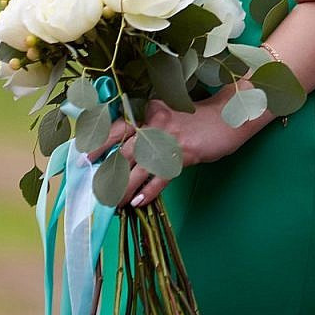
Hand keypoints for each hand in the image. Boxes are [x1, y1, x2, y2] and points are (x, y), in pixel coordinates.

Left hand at [86, 95, 252, 208]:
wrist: (230, 117)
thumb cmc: (198, 119)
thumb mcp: (170, 116)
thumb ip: (150, 127)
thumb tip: (127, 148)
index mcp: (150, 111)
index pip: (119, 124)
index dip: (99, 139)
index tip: (83, 152)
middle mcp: (156, 122)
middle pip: (122, 142)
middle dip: (102, 160)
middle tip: (88, 175)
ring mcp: (170, 138)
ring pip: (138, 164)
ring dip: (123, 186)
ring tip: (112, 202)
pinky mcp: (185, 154)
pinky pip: (161, 177)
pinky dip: (148, 192)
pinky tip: (138, 203)